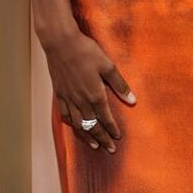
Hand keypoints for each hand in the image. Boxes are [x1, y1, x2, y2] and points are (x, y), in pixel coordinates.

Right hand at [44, 25, 134, 152]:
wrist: (61, 43)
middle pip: (93, 126)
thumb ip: (120, 85)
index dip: (112, 129)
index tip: (118, 137)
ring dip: (87, 136)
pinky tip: (75, 127)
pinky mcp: (59, 94)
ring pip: (78, 124)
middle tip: (110, 149)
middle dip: (102, 138)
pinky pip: (64, 115)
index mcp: (95, 95)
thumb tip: (132, 100)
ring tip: (94, 145)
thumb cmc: (86, 51)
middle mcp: (81, 101)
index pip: (106, 118)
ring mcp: (68, 99)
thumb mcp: (108, 66)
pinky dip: (71, 124)